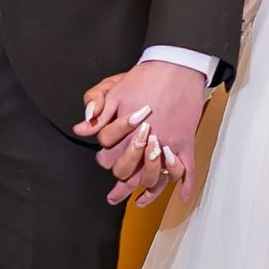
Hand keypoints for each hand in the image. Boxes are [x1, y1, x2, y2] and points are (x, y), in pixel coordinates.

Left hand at [76, 58, 208, 207]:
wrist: (175, 66)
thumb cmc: (145, 78)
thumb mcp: (114, 90)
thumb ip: (97, 109)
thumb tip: (81, 128)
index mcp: (126, 132)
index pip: (108, 156)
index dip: (104, 159)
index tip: (104, 160)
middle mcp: (146, 143)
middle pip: (130, 172)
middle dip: (121, 183)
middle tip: (114, 193)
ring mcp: (168, 145)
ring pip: (156, 178)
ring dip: (148, 193)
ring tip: (138, 201)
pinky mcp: (185, 142)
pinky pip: (187, 170)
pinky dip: (185, 185)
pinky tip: (180, 196)